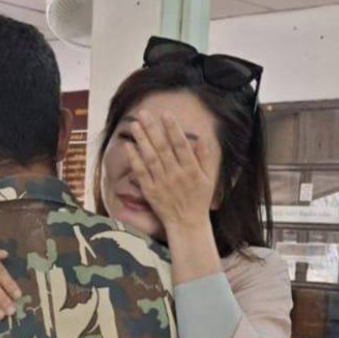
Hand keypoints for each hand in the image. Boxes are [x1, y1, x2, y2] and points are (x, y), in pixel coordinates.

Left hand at [125, 110, 214, 229]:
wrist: (187, 224)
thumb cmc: (199, 199)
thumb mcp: (209, 178)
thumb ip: (205, 158)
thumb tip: (202, 138)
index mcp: (191, 170)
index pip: (181, 145)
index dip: (173, 128)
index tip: (165, 114)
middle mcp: (176, 175)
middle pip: (163, 148)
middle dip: (152, 129)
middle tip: (143, 113)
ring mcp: (162, 183)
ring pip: (150, 158)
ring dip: (142, 140)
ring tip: (134, 125)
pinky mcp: (151, 191)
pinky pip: (141, 173)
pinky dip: (135, 159)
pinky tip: (129, 146)